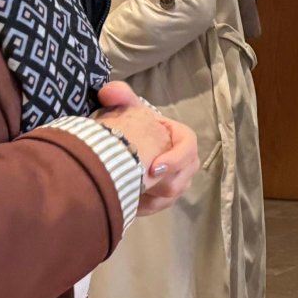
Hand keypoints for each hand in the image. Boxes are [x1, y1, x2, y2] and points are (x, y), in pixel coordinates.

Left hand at [94, 81, 198, 216]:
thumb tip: (108, 92)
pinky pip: (160, 206)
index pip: (189, 148)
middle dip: (162, 183)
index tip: (154, 167)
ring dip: (152, 195)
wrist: (124, 146)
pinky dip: (145, 205)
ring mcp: (178, 180)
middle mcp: (186, 161)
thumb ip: (119, 95)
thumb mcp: (126, 107)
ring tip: (131, 191)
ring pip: (171, 194)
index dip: (176, 159)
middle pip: (182, 177)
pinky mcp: (166, 196)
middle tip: (140, 184)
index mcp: (181, 138)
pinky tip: (128, 201)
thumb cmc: (130, 126)